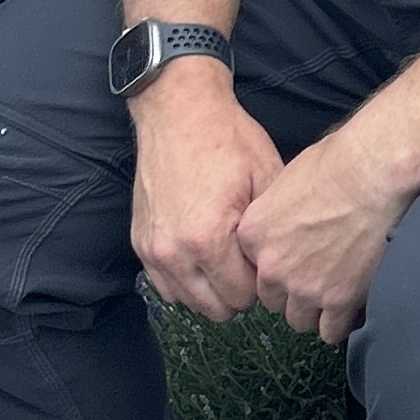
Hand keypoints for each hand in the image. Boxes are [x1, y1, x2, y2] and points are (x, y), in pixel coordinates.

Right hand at [131, 67, 285, 321]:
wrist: (180, 110)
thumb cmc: (227, 139)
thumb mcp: (266, 178)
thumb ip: (271, 232)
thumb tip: (279, 266)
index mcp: (209, 239)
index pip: (243, 297)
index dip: (261, 281)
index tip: (265, 260)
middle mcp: (175, 252)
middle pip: (216, 309)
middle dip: (237, 291)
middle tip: (248, 262)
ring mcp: (153, 249)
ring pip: (188, 302)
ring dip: (210, 289)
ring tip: (225, 259)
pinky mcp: (140, 243)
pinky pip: (164, 286)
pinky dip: (184, 280)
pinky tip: (201, 256)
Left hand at [238, 107, 419, 347]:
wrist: (375, 173)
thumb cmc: (339, 163)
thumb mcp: (288, 181)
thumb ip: (275, 216)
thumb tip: (284, 225)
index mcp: (253, 234)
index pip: (254, 268)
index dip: (276, 265)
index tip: (294, 258)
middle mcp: (272, 266)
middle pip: (273, 298)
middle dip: (293, 290)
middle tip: (318, 272)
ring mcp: (304, 287)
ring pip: (299, 320)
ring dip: (315, 309)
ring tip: (336, 288)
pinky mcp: (338, 300)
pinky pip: (330, 331)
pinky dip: (340, 322)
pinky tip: (351, 304)